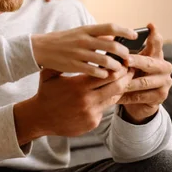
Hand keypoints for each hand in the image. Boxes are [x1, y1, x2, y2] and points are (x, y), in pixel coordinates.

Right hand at [14, 67, 133, 143]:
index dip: (118, 67)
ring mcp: (90, 112)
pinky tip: (110, 94)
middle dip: (126, 77)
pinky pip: (106, 109)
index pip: (106, 74)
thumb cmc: (45, 94)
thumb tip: (70, 49)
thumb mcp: (48, 75)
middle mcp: (87, 99)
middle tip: (130, 70)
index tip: (123, 62)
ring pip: (114, 98)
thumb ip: (60, 63)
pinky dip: (109, 101)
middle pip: (116, 86)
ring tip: (124, 80)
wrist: (40, 118)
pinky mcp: (92, 122)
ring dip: (121, 89)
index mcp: (78, 85)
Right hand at [32, 24, 137, 78]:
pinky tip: (105, 75)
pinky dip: (103, 74)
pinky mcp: (74, 65)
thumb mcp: (78, 33)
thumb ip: (95, 35)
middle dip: (124, 53)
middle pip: (112, 46)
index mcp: (85, 30)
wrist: (40, 48)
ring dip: (116, 66)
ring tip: (118, 69)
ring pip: (106, 60)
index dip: (125, 31)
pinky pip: (94, 71)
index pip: (110, 27)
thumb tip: (114, 39)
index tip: (134, 36)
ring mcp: (79, 53)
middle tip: (127, 58)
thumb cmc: (61, 41)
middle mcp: (83, 40)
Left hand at [117, 23, 171, 123]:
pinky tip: (115, 96)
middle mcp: (164, 67)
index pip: (157, 43)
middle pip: (150, 63)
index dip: (154, 36)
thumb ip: (126, 54)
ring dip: (127, 82)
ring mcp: (164, 82)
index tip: (150, 25)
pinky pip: (140, 96)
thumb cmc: (131, 76)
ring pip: (144, 82)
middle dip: (137, 61)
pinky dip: (126, 96)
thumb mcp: (130, 64)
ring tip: (114, 82)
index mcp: (156, 56)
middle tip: (126, 60)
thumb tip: (109, 41)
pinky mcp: (161, 96)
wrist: (139, 101)